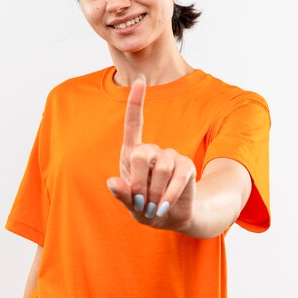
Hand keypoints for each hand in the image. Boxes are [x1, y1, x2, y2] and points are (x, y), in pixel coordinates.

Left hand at [106, 74, 196, 231]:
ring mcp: (171, 156)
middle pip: (141, 155)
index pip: (134, 123)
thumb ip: (121, 193)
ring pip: (161, 168)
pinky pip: (177, 178)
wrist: (169, 217)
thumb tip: (112, 182)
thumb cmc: (143, 205)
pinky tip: (163, 207)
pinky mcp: (186, 166)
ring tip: (153, 205)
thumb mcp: (129, 202)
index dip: (136, 102)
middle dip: (138, 182)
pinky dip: (168, 196)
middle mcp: (152, 150)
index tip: (140, 80)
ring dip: (154, 193)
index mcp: (133, 153)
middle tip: (140, 201)